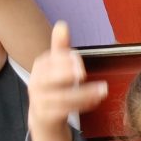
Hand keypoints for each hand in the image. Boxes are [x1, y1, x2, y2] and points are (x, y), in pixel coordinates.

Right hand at [28, 21, 106, 140]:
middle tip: (82, 72)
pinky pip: (65, 111)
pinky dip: (82, 105)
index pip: (50, 61)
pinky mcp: (47, 115)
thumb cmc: (54, 85)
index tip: (78, 59)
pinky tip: (96, 101)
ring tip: (103, 89)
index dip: (64, 60)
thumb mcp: (56, 65)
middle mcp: (37, 82)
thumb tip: (62, 24)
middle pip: (50, 78)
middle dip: (65, 74)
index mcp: (41, 66)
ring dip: (83, 93)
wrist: (43, 116)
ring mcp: (40, 100)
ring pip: (61, 97)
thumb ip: (61, 47)